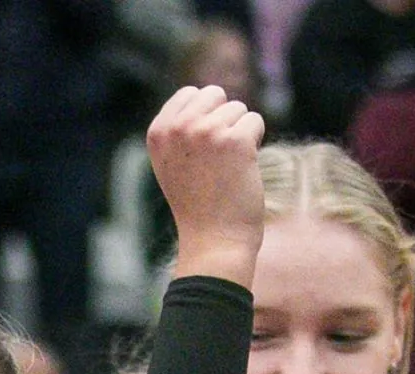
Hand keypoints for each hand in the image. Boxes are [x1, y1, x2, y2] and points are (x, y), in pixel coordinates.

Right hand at [150, 84, 266, 287]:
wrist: (213, 239)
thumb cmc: (197, 204)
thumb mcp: (172, 162)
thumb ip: (179, 128)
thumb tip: (204, 94)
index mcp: (158, 131)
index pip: (190, 93)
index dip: (205, 116)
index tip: (202, 149)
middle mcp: (179, 128)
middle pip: (215, 95)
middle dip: (223, 120)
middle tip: (217, 157)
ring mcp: (207, 132)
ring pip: (238, 109)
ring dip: (239, 134)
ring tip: (226, 167)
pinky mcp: (236, 141)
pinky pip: (255, 121)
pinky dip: (255, 143)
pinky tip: (242, 167)